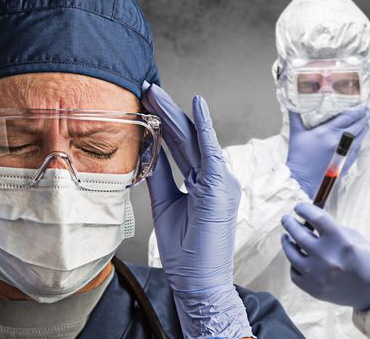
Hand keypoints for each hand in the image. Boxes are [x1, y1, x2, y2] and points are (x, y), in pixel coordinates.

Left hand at [142, 82, 251, 337]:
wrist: (198, 281)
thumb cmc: (186, 252)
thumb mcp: (165, 205)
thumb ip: (160, 176)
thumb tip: (149, 150)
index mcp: (205, 183)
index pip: (183, 145)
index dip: (166, 122)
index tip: (148, 102)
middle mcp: (216, 178)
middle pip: (188, 138)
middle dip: (167, 111)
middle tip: (148, 87)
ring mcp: (221, 182)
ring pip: (194, 140)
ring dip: (176, 113)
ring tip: (157, 92)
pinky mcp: (220, 188)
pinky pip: (210, 151)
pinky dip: (204, 127)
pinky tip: (196, 106)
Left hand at [281, 203, 369, 310]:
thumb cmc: (365, 260)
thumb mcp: (354, 238)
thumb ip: (332, 229)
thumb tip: (310, 220)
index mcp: (340, 241)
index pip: (315, 218)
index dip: (304, 209)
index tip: (298, 207)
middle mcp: (326, 257)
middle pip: (298, 234)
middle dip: (289, 223)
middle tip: (286, 219)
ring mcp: (317, 274)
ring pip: (291, 254)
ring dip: (287, 242)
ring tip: (286, 237)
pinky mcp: (312, 288)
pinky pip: (294, 272)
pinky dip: (294, 263)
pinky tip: (296, 257)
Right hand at [286, 107, 369, 197]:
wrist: (302, 180)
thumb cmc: (298, 157)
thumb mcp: (296, 133)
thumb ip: (294, 116)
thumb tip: (291, 103)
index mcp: (327, 132)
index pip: (348, 117)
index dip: (357, 110)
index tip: (363, 104)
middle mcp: (339, 142)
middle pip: (357, 126)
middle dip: (364, 117)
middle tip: (368, 110)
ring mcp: (344, 153)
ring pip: (360, 137)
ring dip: (364, 128)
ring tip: (367, 121)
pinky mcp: (346, 162)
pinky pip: (357, 149)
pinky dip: (360, 141)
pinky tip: (360, 137)